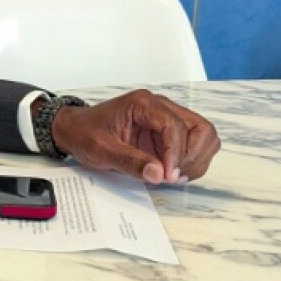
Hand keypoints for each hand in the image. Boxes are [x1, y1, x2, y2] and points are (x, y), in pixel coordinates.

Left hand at [50, 89, 220, 183]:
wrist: (76, 130)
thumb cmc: (86, 133)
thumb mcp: (102, 150)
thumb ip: (130, 162)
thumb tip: (158, 174)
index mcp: (143, 104)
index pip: (175, 126)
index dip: (175, 154)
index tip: (168, 176)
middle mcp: (161, 107)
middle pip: (201, 128)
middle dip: (192, 156)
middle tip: (173, 176)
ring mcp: (168, 119)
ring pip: (204, 136)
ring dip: (196, 160)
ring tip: (173, 176)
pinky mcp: (169, 133)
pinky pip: (195, 146)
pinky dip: (192, 162)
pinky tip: (172, 173)